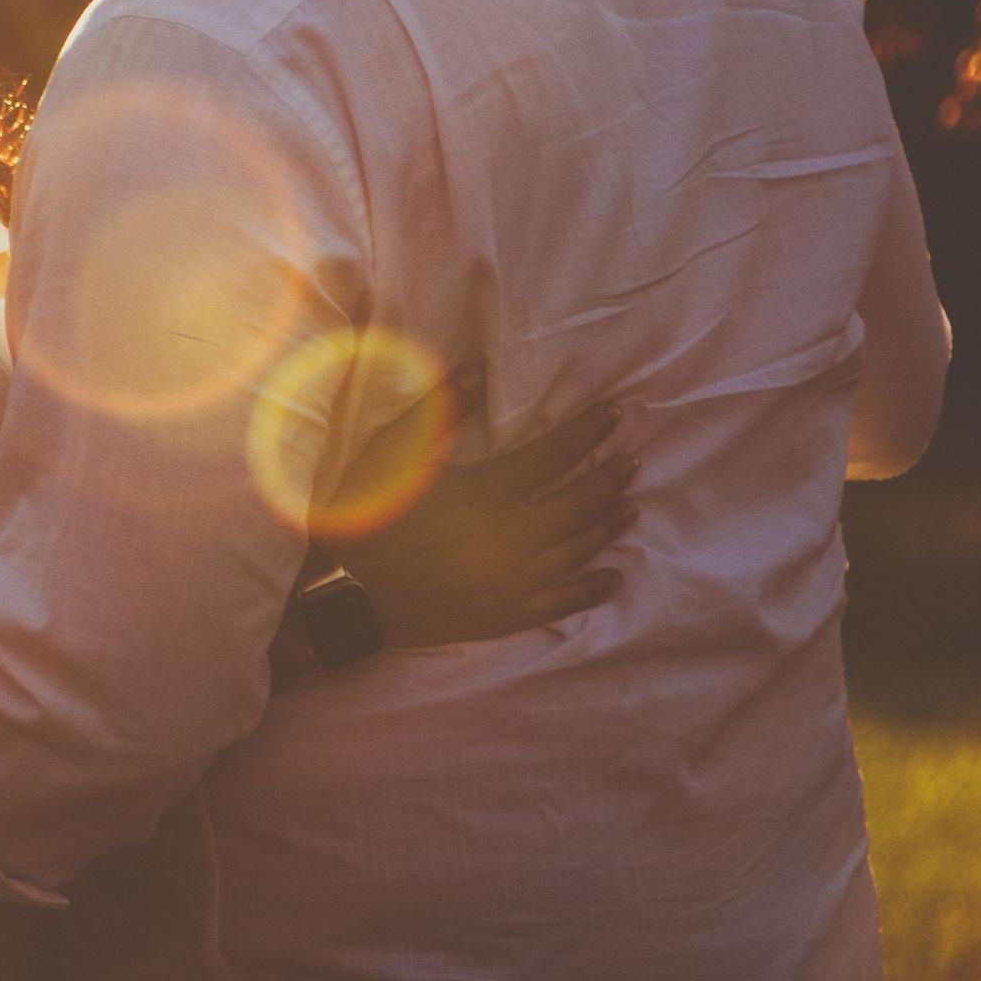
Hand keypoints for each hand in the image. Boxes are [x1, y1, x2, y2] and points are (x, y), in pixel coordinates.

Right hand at [336, 397, 633, 650]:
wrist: (347, 593)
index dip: (590, 430)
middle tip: (634, 461)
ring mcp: (515, 580)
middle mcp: (515, 535)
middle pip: (580, 502)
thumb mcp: (396, 449)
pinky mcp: (507, 614)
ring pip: (579, 548)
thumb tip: (482, 366)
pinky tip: (612, 577)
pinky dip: (592, 588)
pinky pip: (563, 601)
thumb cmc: (368, 514)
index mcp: (491, 488)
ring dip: (608, 525)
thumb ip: (442, 405)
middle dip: (611, 478)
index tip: (617, 413)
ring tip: (631, 507)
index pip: (557, 452)